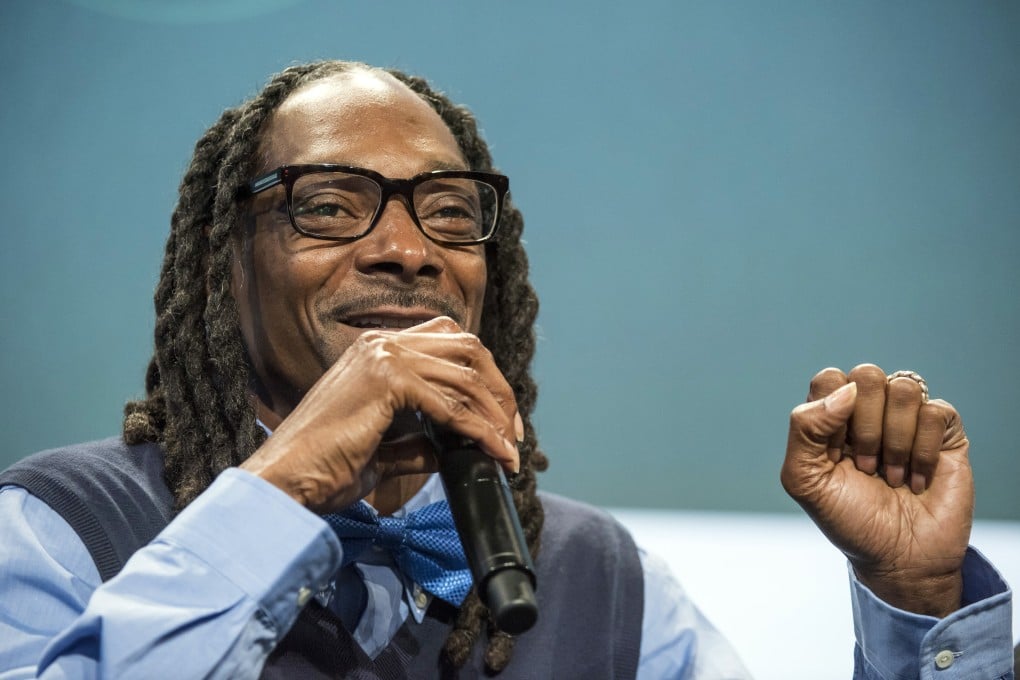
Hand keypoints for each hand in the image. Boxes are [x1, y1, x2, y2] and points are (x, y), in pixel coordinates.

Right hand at [240, 317, 521, 513]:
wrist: (286, 479)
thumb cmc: (324, 468)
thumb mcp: (383, 450)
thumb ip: (419, 442)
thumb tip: (455, 448)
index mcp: (377, 351)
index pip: (449, 345)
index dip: (484, 378)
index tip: (501, 421)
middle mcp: (382, 343)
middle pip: (468, 348)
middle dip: (499, 390)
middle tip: (514, 433)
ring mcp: (383, 356)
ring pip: (466, 375)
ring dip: (495, 415)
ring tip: (508, 450)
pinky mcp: (387, 380)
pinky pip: (451, 404)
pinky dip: (480, 430)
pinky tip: (493, 453)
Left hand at [780, 364, 972, 616]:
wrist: (897, 559)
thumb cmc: (848, 519)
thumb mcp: (804, 480)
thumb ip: (804, 428)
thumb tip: (846, 390)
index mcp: (832, 415)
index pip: (829, 378)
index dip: (831, 412)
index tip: (834, 454)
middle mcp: (870, 410)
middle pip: (866, 375)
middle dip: (864, 426)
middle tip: (864, 466)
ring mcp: (908, 419)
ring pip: (903, 388)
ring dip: (895, 441)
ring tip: (891, 475)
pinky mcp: (944, 433)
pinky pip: (936, 411)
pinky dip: (923, 451)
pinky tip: (917, 479)